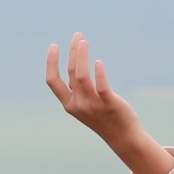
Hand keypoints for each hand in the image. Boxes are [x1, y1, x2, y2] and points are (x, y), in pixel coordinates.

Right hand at [43, 36, 172, 173]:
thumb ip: (78, 90)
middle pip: (71, 72)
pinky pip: (101, 86)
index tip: (54, 46)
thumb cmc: (103, 118)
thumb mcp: (85, 106)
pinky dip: (99, 73)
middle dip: (73, 52)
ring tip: (85, 42)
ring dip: (82, 56)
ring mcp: (93, 105)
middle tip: (79, 36)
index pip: (53, 81)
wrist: (123, 137)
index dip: (51, 62)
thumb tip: (76, 68)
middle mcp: (78, 104)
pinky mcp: (109, 104)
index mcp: (69, 104)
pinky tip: (98, 62)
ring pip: (82, 76)